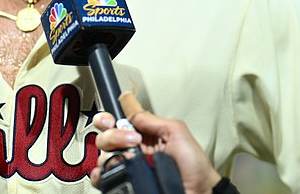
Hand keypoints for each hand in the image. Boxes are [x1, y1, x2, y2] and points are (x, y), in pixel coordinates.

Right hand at [90, 110, 222, 193]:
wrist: (199, 191)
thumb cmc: (193, 164)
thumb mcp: (177, 132)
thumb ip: (154, 121)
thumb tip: (131, 113)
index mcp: (143, 135)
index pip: (118, 123)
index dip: (108, 119)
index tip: (111, 121)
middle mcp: (133, 151)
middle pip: (106, 138)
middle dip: (112, 136)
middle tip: (132, 141)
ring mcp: (129, 168)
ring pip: (103, 157)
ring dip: (109, 154)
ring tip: (127, 159)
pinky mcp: (127, 184)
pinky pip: (105, 179)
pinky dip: (100, 175)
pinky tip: (105, 173)